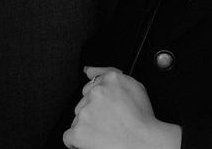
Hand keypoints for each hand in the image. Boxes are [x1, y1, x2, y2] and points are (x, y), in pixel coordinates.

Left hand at [63, 67, 181, 148]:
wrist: (143, 142)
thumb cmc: (142, 119)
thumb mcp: (135, 86)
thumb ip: (110, 72)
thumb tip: (88, 69)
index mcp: (111, 79)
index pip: (93, 84)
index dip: (100, 99)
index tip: (103, 107)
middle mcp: (96, 92)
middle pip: (84, 101)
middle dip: (92, 110)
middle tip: (109, 120)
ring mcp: (85, 112)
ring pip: (78, 118)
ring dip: (87, 125)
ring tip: (106, 131)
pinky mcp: (78, 131)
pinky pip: (69, 136)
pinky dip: (77, 141)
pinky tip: (91, 141)